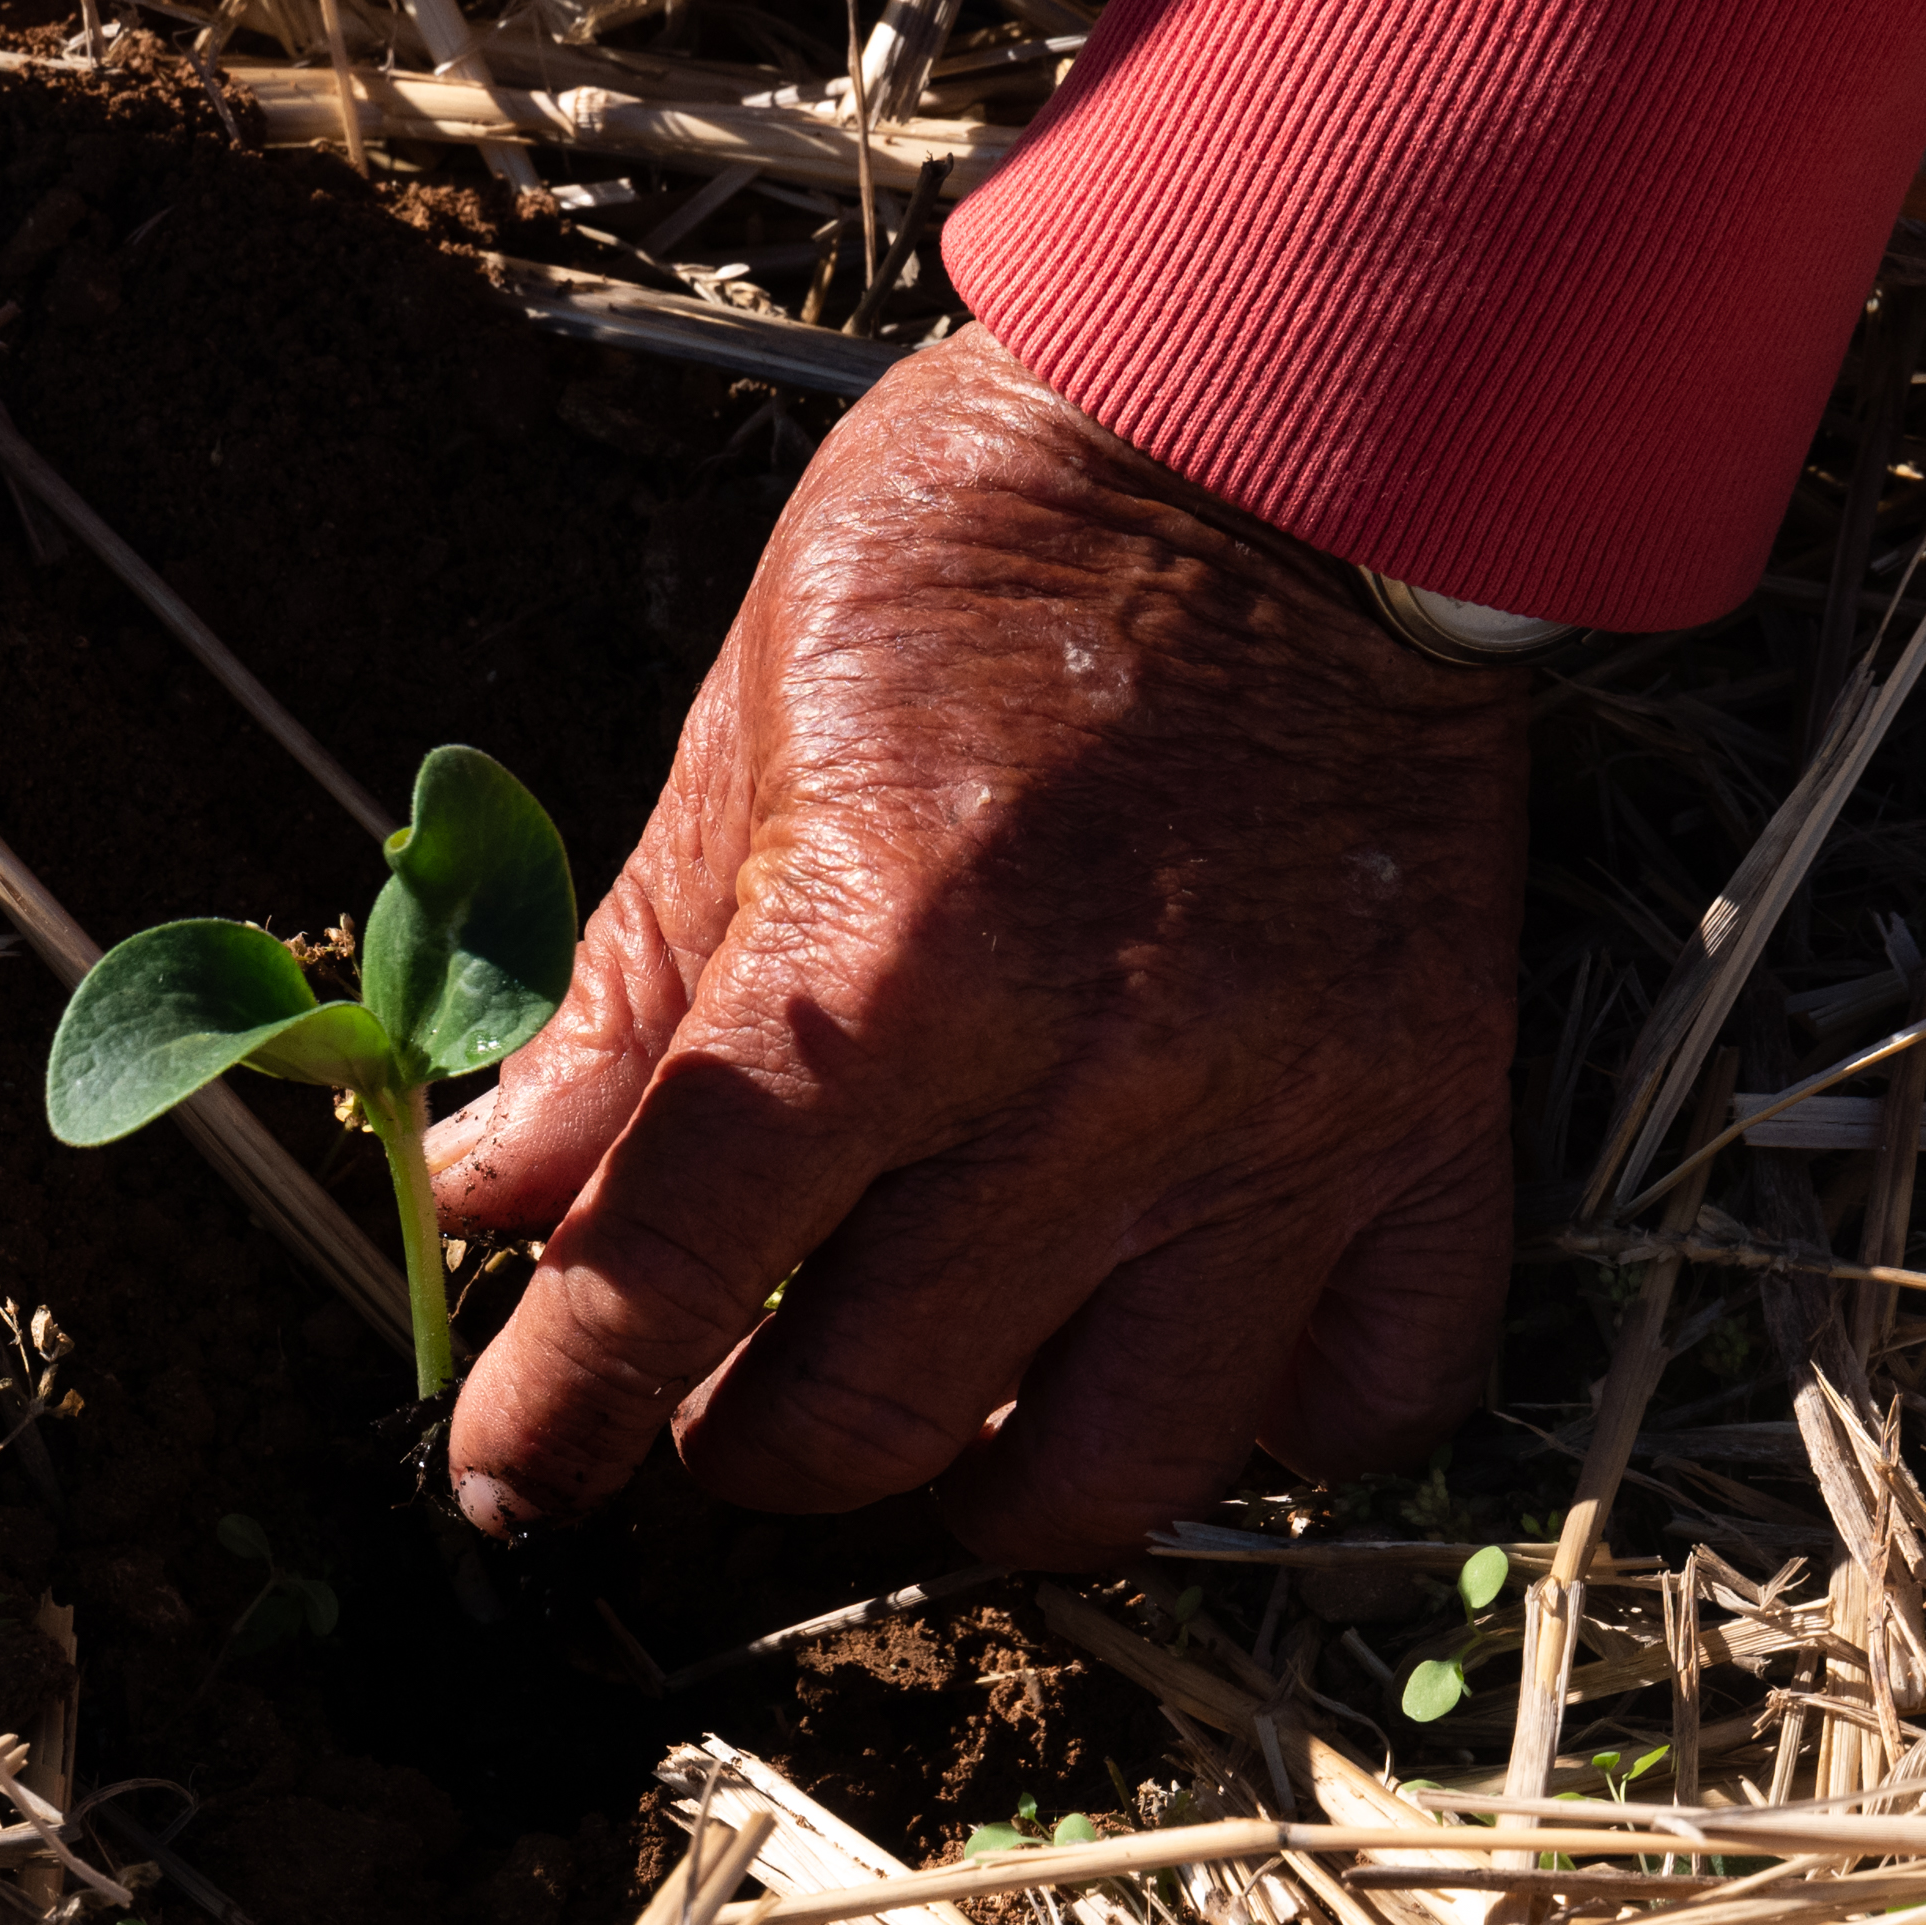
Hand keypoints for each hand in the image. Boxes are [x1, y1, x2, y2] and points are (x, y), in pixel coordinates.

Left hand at [431, 327, 1528, 1566]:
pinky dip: (1251, 1426)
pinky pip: (1360, 1396)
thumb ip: (630, 995)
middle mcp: (1091, 1081)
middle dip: (748, 1449)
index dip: (558, 1412)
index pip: (666, 1271)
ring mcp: (1283, 1125)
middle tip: (714, 1403)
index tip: (511, 1479)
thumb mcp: (748, 734)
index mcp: (885, 961)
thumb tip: (490, 1193)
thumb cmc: (990, 554)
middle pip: (872, 1414)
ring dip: (975, 1491)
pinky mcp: (1434, 1128)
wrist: (1296, 432)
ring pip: (1111, 1471)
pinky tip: (1162, 1361)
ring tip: (923, 1428)